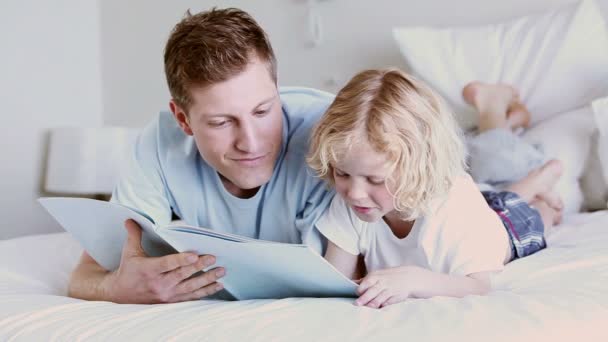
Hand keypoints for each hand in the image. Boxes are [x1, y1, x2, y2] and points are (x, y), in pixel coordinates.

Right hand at [103, 219, 225, 303]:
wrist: (120, 295)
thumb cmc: (128, 270)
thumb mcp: (129, 252)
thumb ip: (134, 235)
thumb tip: (130, 218)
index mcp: (149, 270)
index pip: (167, 264)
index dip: (181, 260)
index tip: (194, 256)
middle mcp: (159, 284)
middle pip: (182, 275)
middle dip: (200, 267)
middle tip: (214, 258)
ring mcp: (167, 294)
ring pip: (190, 287)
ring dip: (207, 279)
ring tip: (221, 272)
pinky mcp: (172, 301)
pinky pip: (192, 297)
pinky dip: (206, 292)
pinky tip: (218, 285)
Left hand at [355, 266, 422, 308]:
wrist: (408, 277)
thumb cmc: (388, 277)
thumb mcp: (376, 275)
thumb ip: (364, 280)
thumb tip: (350, 283)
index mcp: (375, 276)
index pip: (364, 284)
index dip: (359, 291)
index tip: (356, 295)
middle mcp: (382, 283)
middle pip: (371, 292)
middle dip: (363, 299)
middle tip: (356, 304)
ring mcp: (389, 290)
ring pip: (379, 299)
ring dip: (372, 304)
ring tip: (367, 308)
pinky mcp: (396, 297)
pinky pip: (387, 303)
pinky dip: (382, 306)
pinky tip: (378, 308)